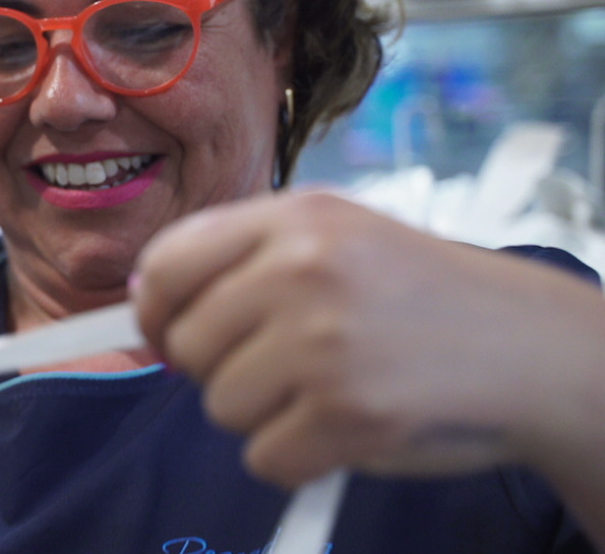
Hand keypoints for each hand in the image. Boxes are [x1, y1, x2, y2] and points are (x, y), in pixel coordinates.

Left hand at [131, 192, 604, 489]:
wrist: (530, 348)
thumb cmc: (418, 296)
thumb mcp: (334, 239)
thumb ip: (240, 259)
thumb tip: (144, 309)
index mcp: (294, 218)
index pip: (165, 264)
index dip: (155, 310)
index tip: (170, 332)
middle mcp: (303, 269)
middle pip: (185, 345)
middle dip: (221, 368)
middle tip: (285, 362)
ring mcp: (325, 342)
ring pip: (220, 405)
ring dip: (265, 413)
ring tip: (330, 385)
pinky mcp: (349, 413)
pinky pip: (264, 457)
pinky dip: (299, 456)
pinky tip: (349, 423)